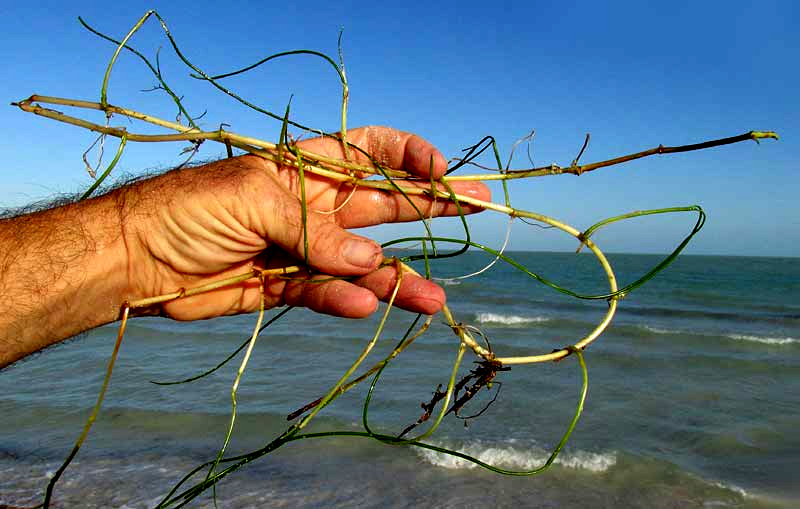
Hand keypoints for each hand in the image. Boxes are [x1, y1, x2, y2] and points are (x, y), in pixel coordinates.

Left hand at [122, 126, 489, 319]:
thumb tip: (368, 261)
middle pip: (382, 205)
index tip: (439, 169)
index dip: (407, 156)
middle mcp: (313, 207)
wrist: (136, 260)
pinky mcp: (286, 287)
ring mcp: (304, 249)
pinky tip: (364, 308)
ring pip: (362, 262)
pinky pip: (326, 294)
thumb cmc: (187, 209)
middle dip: (428, 206)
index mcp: (306, 169)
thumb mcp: (252, 201)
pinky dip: (344, 302)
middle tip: (476, 207)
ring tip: (433, 299)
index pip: (370, 151)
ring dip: (396, 279)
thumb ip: (315, 231)